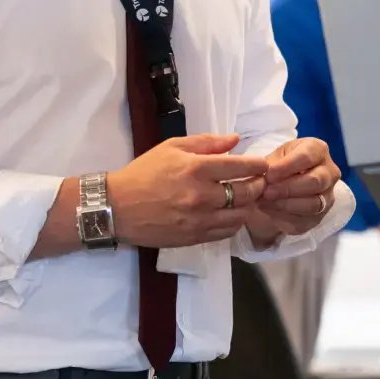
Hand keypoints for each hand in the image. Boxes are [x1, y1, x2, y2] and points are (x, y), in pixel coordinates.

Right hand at [108, 133, 268, 247]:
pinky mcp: (194, 238)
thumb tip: (235, 140)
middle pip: (246, 193)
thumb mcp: (171, 147)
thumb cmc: (144, 173)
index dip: (258, 165)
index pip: (240, 167)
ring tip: (246, 198)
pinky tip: (230, 213)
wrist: (116, 207)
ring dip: (248, 206)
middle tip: (258, 181)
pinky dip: (234, 222)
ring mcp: (199, 220)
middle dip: (258, 186)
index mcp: (196, 169)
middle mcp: (201, 196)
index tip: (262, 165)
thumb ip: (206, 142)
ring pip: (240, 215)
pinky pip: (226, 232)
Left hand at [253, 138, 340, 239]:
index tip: (269, 174)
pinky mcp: (320, 216)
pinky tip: (270, 210)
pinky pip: (305, 221)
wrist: (280, 186)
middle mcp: (329, 172)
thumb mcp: (273, 157)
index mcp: (318, 150)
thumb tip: (266, 179)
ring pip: (313, 204)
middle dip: (288, 188)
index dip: (287, 166)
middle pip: (316, 181)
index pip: (307, 157)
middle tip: (267, 191)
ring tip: (265, 202)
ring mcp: (327, 196)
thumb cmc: (279, 165)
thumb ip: (270, 166)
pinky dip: (284, 217)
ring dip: (286, 204)